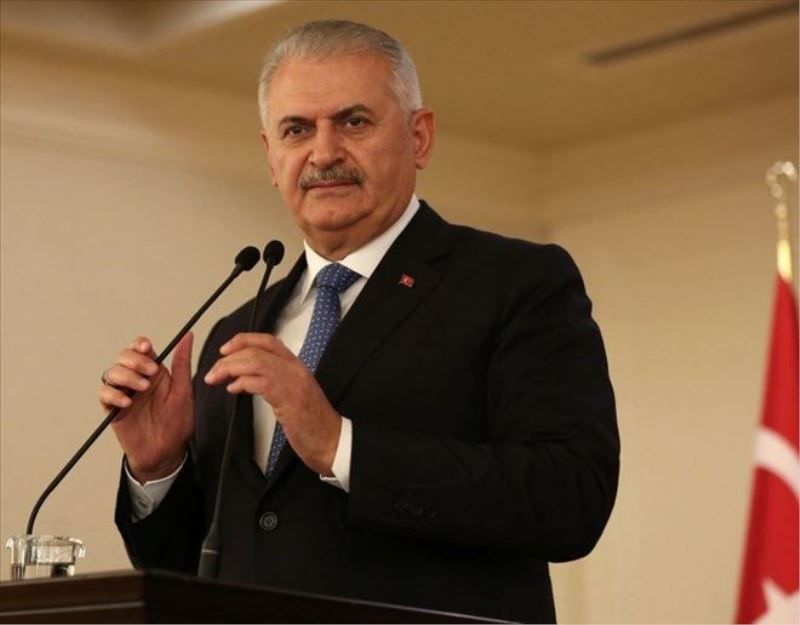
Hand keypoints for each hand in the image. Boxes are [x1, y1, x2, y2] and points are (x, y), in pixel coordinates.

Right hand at [100, 333, 193, 481]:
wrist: (167, 451)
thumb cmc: (177, 422)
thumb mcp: (184, 390)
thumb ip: (182, 363)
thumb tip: (188, 336)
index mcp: (153, 372)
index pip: (140, 348)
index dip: (139, 345)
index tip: (148, 349)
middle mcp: (136, 379)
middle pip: (123, 357)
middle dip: (135, 360)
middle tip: (150, 374)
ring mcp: (124, 393)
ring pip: (112, 372)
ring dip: (126, 376)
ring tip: (142, 389)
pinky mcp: (113, 409)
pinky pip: (104, 394)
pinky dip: (113, 394)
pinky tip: (127, 402)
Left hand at [203, 333, 340, 475]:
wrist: (331, 440)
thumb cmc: (312, 422)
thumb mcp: (293, 394)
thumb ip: (274, 382)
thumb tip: (246, 378)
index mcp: (296, 365)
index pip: (268, 341)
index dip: (243, 340)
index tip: (225, 349)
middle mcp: (295, 369)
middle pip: (256, 350)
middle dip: (229, 358)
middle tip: (214, 371)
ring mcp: (293, 382)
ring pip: (255, 362)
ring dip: (230, 368)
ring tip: (216, 378)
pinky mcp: (288, 398)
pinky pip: (259, 382)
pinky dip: (241, 383)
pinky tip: (233, 390)